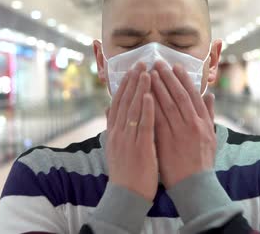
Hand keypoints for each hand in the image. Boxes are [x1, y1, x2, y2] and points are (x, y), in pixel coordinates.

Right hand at [105, 62, 157, 200]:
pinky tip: (150, 96)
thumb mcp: (114, 147)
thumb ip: (113, 127)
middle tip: (141, 63)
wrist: (125, 196)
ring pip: (133, 109)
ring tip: (147, 72)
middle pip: (125, 102)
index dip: (125, 85)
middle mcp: (118, 133)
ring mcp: (128, 139)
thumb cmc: (125, 172)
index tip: (131, 70)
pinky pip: (143, 125)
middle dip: (133, 81)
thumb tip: (108, 108)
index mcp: (114, 132)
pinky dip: (146, 109)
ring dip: (140, 90)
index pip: (118, 103)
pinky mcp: (139, 147)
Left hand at [151, 61, 216, 188]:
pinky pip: (156, 119)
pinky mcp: (166, 141)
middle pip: (178, 95)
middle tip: (157, 63)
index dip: (183, 79)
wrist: (194, 185)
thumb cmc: (202, 161)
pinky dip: (150, 105)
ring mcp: (178, 132)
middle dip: (167, 78)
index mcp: (203, 122)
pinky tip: (142, 95)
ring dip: (156, 87)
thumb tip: (209, 94)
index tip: (175, 66)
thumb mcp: (212, 136)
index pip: (192, 95)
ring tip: (148, 73)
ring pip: (166, 104)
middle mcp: (192, 124)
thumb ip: (209, 114)